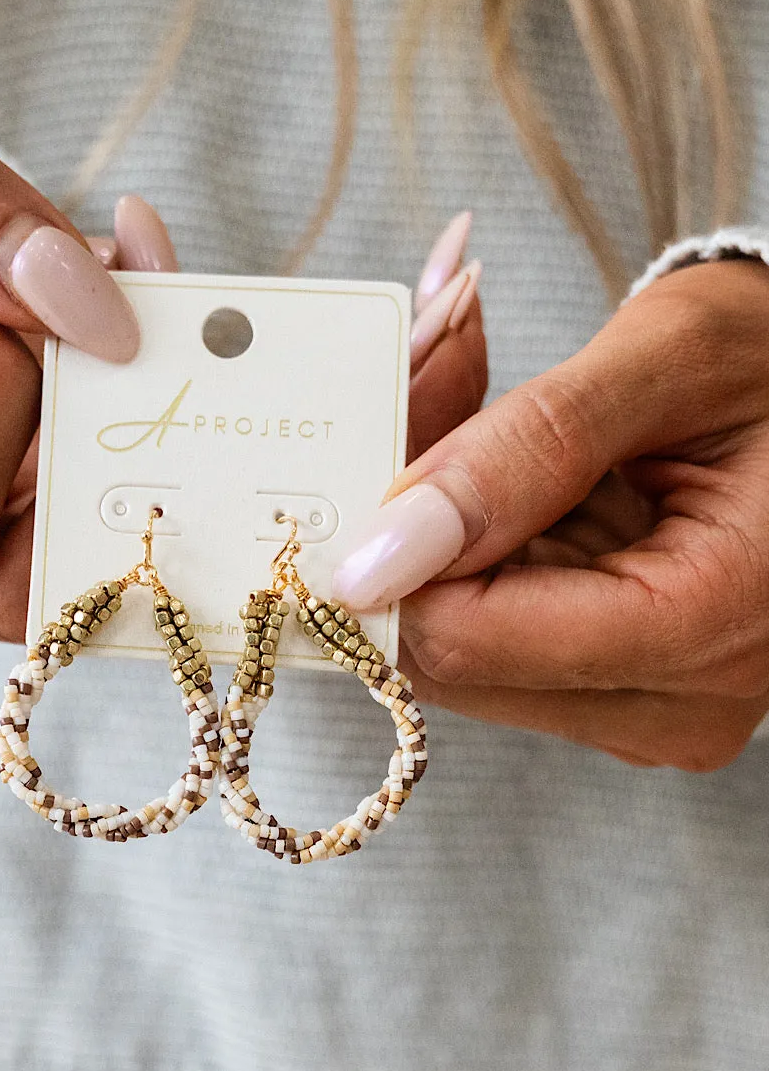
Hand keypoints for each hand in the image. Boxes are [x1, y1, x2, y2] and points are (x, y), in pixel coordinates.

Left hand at [333, 258, 768, 769]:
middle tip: (418, 385)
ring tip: (473, 406)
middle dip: (404, 526)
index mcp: (706, 627)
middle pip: (447, 652)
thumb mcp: (664, 363)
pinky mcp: (614, 691)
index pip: (466, 638)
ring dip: (431, 531)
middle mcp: (672, 703)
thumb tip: (379, 556)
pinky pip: (487, 634)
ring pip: (453, 646)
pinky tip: (501, 472)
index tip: (364, 436)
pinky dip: (466, 549)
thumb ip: (519, 454)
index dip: (387, 549)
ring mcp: (641, 707)